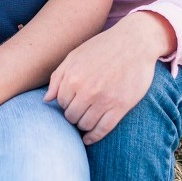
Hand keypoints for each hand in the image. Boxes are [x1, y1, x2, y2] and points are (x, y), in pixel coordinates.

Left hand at [45, 11, 175, 143]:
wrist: (135, 42)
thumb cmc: (103, 47)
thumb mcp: (75, 55)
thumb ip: (58, 76)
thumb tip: (46, 100)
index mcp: (73, 77)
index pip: (60, 102)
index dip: (65, 103)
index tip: (73, 100)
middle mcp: (87, 90)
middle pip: (71, 116)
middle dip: (73, 115)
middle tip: (80, 109)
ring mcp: (104, 100)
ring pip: (85, 125)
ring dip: (83, 124)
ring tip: (86, 118)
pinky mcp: (120, 107)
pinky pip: (102, 130)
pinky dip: (93, 137)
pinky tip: (89, 138)